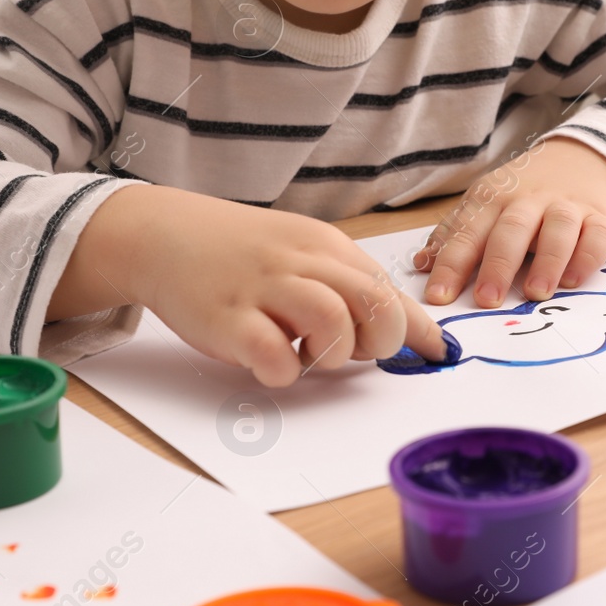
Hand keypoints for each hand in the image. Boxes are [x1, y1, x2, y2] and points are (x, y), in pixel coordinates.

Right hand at [56, 185, 447, 387]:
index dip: (419, 329)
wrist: (165, 235)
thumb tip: (402, 328)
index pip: (389, 287)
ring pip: (332, 324)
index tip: (440, 354)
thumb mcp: (301, 252)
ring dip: (334, 354)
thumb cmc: (242, 253)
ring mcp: (263, 289)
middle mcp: (300, 262)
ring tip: (310, 352)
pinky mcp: (228, 320)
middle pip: (373, 303)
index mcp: (326, 246)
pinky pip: (275, 355)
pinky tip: (273, 362)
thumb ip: (346, 284)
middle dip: (381, 341)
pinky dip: (285, 371)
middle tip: (357, 351)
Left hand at [412, 136, 605, 307]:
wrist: (582, 160)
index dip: (451, 265)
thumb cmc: (522, 193)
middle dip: (497, 265)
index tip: (439, 296)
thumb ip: (454, 235)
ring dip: (546, 262)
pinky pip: (597, 236)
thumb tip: (421, 264)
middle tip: (486, 300)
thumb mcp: (484, 204)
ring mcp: (567, 207)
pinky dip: (586, 258)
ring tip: (535, 293)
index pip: (467, 233)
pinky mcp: (601, 216)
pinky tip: (573, 281)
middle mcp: (528, 200)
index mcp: (492, 198)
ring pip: (557, 230)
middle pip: (510, 230)